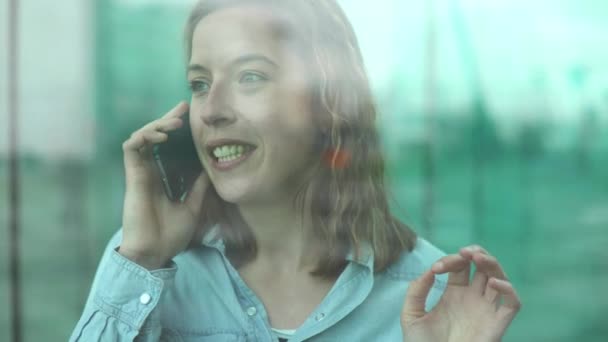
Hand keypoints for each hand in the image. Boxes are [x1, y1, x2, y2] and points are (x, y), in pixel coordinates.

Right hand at [120, 101, 209, 268]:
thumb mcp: (193, 206)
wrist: (155, 253)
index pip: (166, 146)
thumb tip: (210, 172)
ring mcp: (139, 173)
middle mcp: (149, 172)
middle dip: (166, 119)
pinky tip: (162, 135)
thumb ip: (198, 188)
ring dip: (157, 125)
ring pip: (141, 137)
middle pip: (153, 136)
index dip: (174, 129)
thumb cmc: (170, 235)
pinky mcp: (132, 176)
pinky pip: (132, 148)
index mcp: (161, 178)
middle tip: (182, 108)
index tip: (187, 115)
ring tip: (174, 123)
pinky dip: (145, 136)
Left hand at [401, 245, 520, 341]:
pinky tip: (493, 282)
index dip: (450, 260)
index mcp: (454, 294)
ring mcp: (486, 309)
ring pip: (499, 277)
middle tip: (465, 252)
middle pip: (483, 266)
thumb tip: (431, 271)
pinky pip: (512, 303)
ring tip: (477, 257)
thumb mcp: (411, 315)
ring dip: (491, 263)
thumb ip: (417, 291)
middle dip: (476, 253)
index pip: (459, 266)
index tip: (436, 269)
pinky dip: (508, 289)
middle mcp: (472, 298)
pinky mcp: (497, 324)